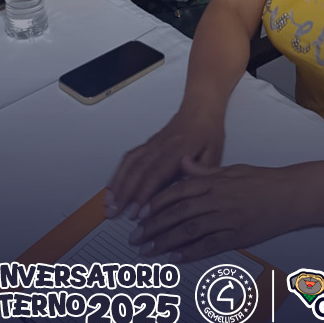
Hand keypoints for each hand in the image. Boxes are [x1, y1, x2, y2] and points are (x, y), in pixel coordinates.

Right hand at [106, 105, 224, 219]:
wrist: (200, 108)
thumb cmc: (208, 132)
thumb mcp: (214, 153)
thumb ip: (200, 173)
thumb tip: (185, 189)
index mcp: (179, 150)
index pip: (157, 174)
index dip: (145, 194)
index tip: (136, 212)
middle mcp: (161, 147)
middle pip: (138, 171)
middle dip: (124, 195)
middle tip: (115, 214)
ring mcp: (152, 145)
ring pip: (130, 165)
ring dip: (118, 185)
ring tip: (109, 205)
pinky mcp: (147, 145)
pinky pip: (129, 158)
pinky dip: (118, 173)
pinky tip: (111, 187)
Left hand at [128, 158, 308, 262]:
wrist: (292, 195)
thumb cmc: (262, 180)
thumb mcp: (231, 169)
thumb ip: (204, 171)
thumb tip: (182, 164)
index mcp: (215, 182)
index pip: (178, 192)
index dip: (156, 203)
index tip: (140, 213)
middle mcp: (218, 199)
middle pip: (179, 213)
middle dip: (154, 226)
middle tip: (136, 237)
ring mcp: (228, 219)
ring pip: (190, 231)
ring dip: (166, 241)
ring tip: (148, 250)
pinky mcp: (238, 236)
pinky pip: (210, 246)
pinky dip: (191, 253)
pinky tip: (175, 258)